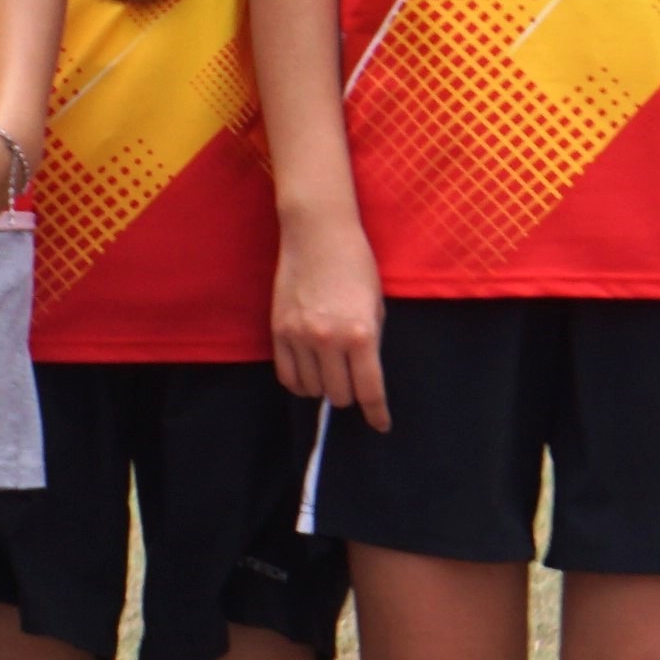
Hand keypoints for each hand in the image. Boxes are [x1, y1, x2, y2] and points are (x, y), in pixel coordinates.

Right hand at [272, 206, 386, 424]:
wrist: (317, 235)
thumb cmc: (356, 265)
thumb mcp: (376, 306)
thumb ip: (369, 342)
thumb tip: (362, 374)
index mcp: (361, 334)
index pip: (369, 390)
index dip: (377, 413)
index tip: (381, 424)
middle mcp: (329, 341)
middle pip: (338, 395)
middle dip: (348, 395)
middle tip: (351, 383)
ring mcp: (299, 337)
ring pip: (310, 388)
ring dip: (322, 387)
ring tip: (328, 374)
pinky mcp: (278, 331)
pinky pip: (286, 375)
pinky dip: (299, 382)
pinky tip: (307, 375)